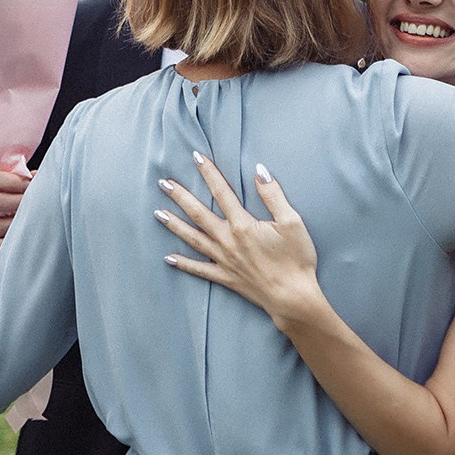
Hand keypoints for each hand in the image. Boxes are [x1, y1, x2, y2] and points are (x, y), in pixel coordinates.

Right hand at [0, 165, 30, 252]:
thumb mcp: (2, 178)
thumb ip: (16, 175)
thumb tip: (37, 176)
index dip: (13, 182)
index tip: (30, 184)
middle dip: (18, 202)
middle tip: (35, 202)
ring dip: (16, 223)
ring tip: (30, 218)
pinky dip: (9, 240)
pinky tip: (21, 233)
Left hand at [154, 155, 323, 327]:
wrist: (292, 297)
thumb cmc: (296, 259)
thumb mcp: (292, 222)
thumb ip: (273, 195)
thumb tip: (259, 170)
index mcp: (243, 225)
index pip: (222, 192)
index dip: (209, 173)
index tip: (196, 157)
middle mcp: (228, 241)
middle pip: (198, 214)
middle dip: (180, 197)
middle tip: (163, 183)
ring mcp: (223, 260)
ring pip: (193, 239)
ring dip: (175, 225)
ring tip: (158, 213)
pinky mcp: (225, 278)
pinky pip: (199, 269)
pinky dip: (183, 264)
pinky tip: (169, 258)